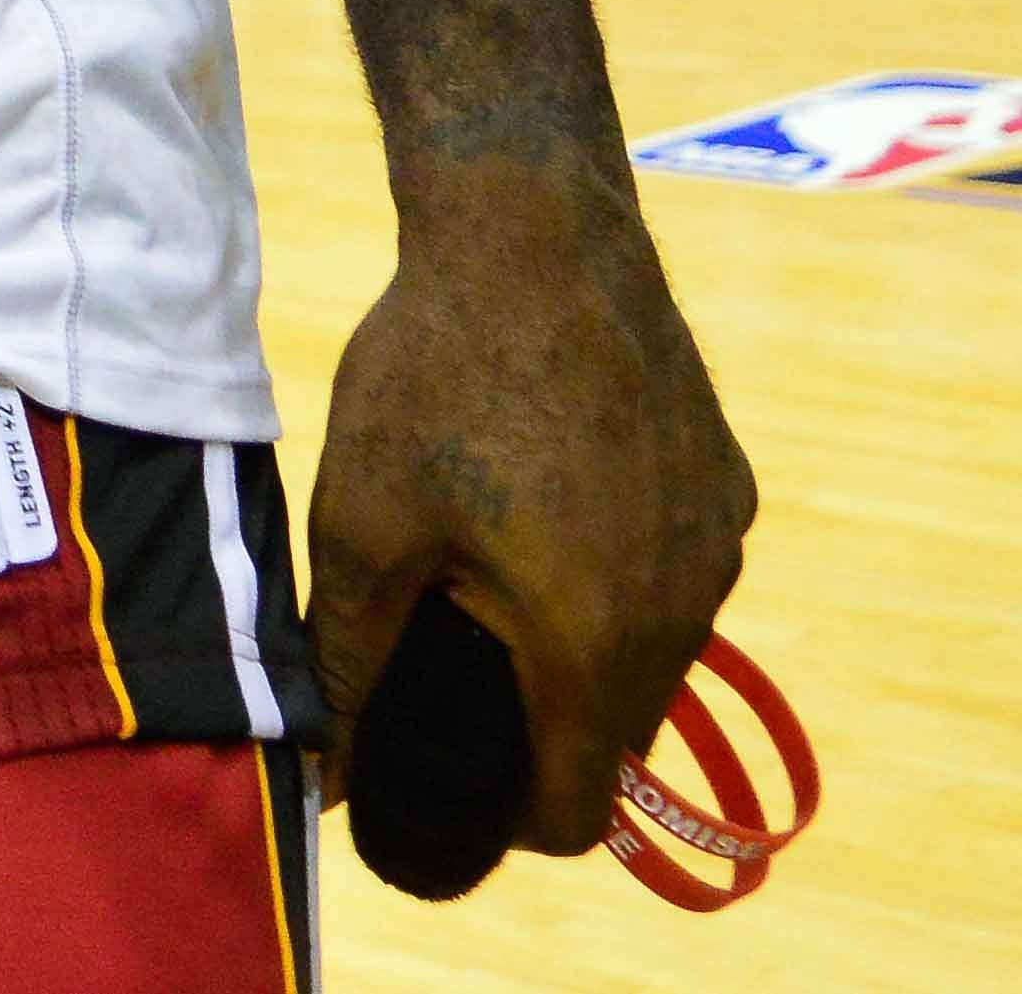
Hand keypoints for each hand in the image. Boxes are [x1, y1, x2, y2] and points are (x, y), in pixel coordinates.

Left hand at [304, 160, 754, 855]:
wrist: (532, 235)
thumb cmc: (433, 377)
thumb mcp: (363, 526)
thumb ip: (349, 660)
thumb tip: (320, 770)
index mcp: (594, 641)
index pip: (577, 808)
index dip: (505, 812)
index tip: (446, 773)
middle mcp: (682, 609)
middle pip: (612, 731)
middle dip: (533, 720)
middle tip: (445, 655)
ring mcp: (716, 546)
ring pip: (650, 652)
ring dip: (578, 642)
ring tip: (486, 567)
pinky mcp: (727, 487)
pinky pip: (675, 574)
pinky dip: (617, 572)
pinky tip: (543, 502)